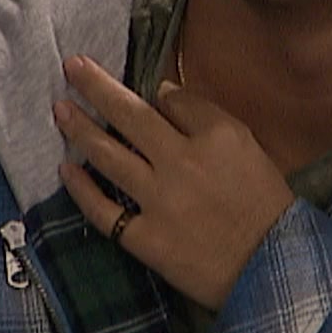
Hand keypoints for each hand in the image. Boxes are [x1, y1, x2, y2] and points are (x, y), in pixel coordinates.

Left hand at [55, 56, 294, 309]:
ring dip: (79, 129)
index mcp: (212, 137)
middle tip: (71, 66)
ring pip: (108, 156)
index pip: (171, 101)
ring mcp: (158, 202)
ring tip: (60, 109)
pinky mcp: (145, 238)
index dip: (153, 93)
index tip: (141, 91)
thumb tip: (163, 92)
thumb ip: (207, 116)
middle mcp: (180, 163)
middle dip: (96, 87)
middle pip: (129, 116)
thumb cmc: (265, 204)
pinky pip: (103, 210)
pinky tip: (65, 169)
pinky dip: (81, 189)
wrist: (272, 265)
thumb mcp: (249, 146)